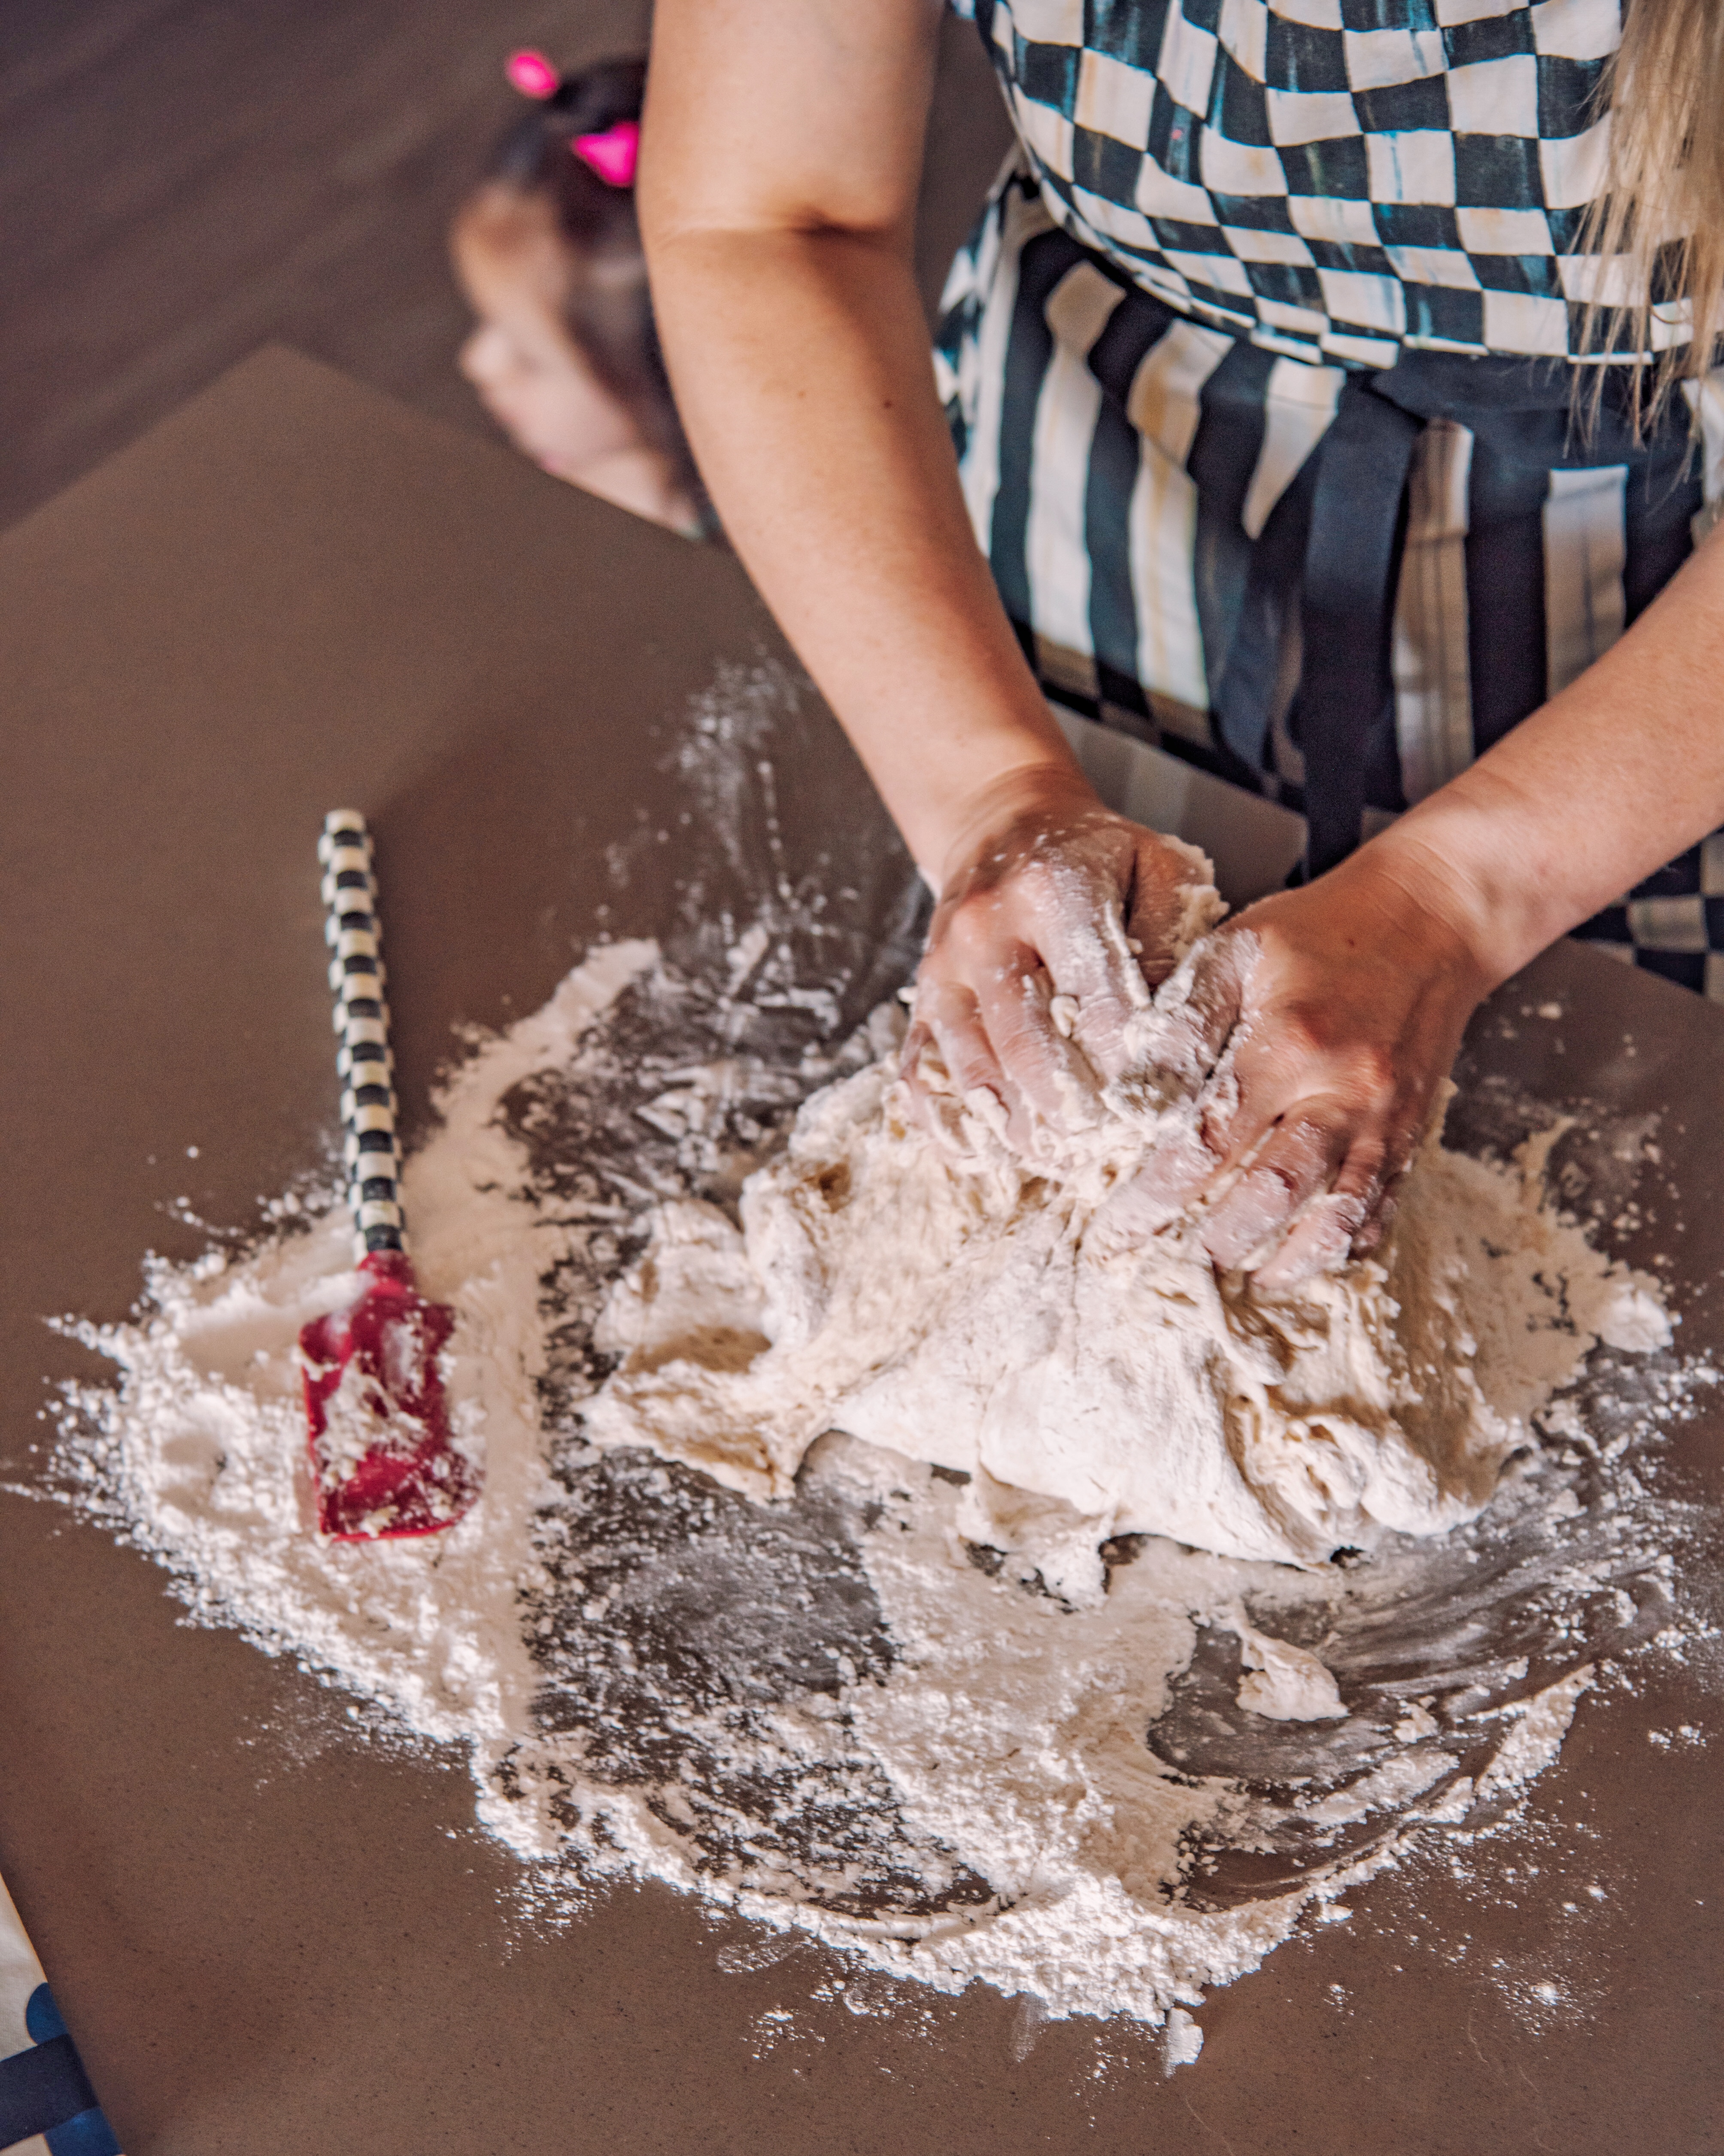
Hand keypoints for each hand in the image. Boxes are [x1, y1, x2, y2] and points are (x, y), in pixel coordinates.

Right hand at [901, 766, 1219, 1150]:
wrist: (1005, 824)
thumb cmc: (1097, 858)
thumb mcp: (1156, 870)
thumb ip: (1171, 945)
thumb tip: (1173, 1039)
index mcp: (1055, 891)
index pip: (1100, 1005)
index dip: (1134, 1069)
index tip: (1163, 1110)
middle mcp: (986, 929)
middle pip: (1028, 1049)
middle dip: (1076, 1114)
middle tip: (1115, 1148)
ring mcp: (942, 967)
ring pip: (972, 1071)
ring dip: (1020, 1130)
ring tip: (1065, 1161)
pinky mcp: (919, 996)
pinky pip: (919, 1075)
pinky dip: (951, 1126)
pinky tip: (992, 1154)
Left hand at [1100, 845, 1494, 1285]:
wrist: (1432, 916)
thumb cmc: (1318, 932)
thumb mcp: (1234, 950)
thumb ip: (1181, 1023)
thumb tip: (1128, 1097)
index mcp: (1285, 1042)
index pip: (1206, 1142)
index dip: (1156, 1199)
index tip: (1116, 1235)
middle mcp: (1341, 1090)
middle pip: (1273, 1192)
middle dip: (1218, 1241)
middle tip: (1174, 1266)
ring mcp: (1386, 1116)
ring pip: (1336, 1212)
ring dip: (1288, 1259)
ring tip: (1246, 1280)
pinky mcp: (1413, 1128)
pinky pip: (1383, 1202)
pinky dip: (1347, 1239)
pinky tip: (1313, 1258)